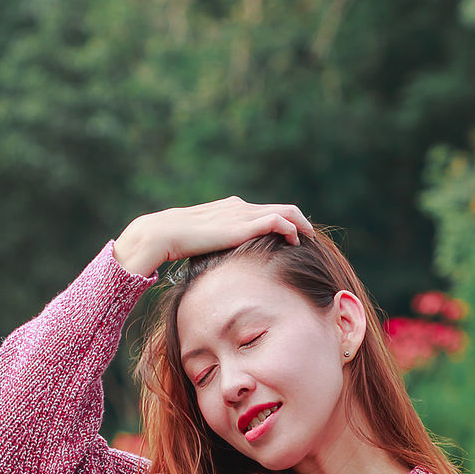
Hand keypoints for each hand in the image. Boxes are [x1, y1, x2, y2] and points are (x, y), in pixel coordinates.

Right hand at [113, 196, 315, 276]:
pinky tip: (296, 242)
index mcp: (230, 209)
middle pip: (280, 207)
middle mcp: (239, 206)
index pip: (263, 210)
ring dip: (301, 224)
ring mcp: (242, 212)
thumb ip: (214, 249)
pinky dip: (291, 229)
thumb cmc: (176, 244)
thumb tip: (216, 267)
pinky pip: (278, 221)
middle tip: (309, 237)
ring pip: (285, 210)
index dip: (281, 222)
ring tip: (310, 239)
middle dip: (298, 221)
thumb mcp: (201, 245)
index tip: (292, 237)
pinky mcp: (243, 223)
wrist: (164, 233)